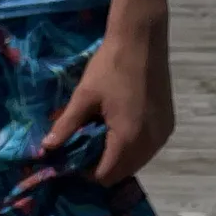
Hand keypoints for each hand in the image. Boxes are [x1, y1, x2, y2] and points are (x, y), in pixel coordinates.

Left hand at [43, 0, 173, 183]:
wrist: (142, 39)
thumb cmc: (110, 65)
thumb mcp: (84, 96)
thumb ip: (66, 125)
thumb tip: (46, 148)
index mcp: (127, 139)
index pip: (106, 176)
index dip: (88, 172)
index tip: (76, 157)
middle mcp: (149, 145)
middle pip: (123, 173)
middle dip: (105, 166)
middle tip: (89, 146)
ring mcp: (162, 136)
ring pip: (138, 163)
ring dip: (121, 157)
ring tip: (106, 134)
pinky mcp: (168, 127)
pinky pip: (149, 149)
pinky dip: (135, 146)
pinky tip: (124, 126)